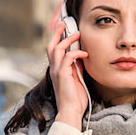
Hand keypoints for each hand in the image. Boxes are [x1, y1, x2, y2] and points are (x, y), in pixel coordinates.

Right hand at [46, 14, 89, 128]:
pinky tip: (84, 54)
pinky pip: (67, 58)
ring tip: (77, 33)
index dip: (58, 38)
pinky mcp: (62, 75)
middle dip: (57, 33)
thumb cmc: (75, 98)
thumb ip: (77, 67)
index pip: (54, 49)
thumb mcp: (77, 78)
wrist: (71, 112)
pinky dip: (76, 53)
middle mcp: (54, 69)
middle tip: (65, 22)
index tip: (65, 28)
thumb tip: (82, 56)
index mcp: (57, 69)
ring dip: (67, 39)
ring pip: (57, 49)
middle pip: (51, 45)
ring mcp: (57, 71)